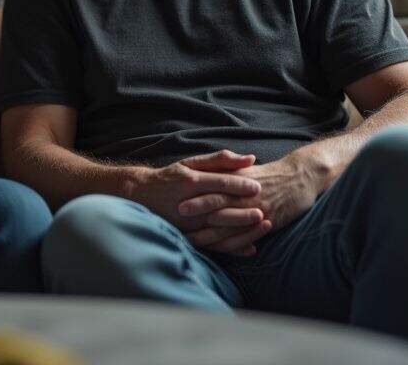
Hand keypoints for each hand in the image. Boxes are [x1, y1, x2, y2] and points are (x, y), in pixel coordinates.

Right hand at [129, 150, 266, 251]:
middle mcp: (189, 203)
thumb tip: (250, 159)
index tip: (258, 187)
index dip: (240, 185)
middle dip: (244, 210)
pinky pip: (213, 245)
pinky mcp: (187, 237)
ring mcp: (187, 223)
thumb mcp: (192, 163)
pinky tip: (249, 248)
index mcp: (191, 181)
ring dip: (242, 230)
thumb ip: (221, 160)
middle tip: (264, 209)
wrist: (142, 195)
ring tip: (263, 227)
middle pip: (221, 208)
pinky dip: (232, 248)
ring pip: (219, 229)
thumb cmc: (172, 177)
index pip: (220, 183)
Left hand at [182, 154, 321, 254]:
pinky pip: (246, 235)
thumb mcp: (246, 169)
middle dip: (196, 215)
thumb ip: (226, 170)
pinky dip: (233, 244)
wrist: (299, 177)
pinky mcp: (267, 220)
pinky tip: (219, 250)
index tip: (176, 203)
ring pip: (229, 224)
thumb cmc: (269, 175)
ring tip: (191, 241)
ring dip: (210, 234)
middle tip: (176, 222)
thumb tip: (204, 174)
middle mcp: (244, 194)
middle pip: (217, 204)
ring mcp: (256, 208)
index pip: (212, 187)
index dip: (195, 197)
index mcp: (237, 178)